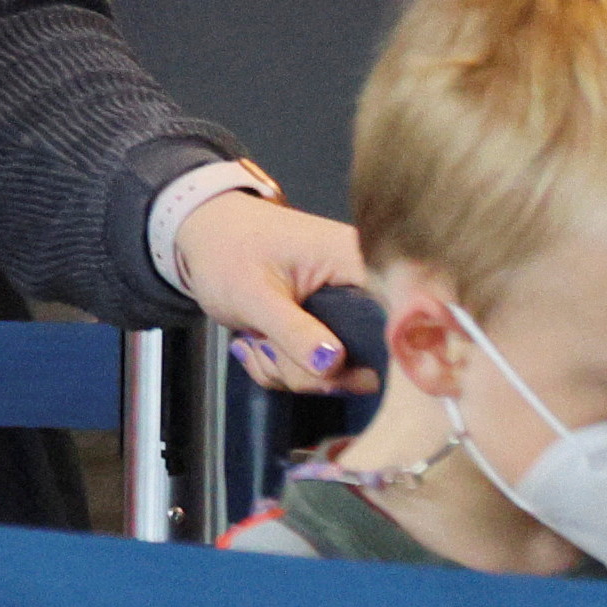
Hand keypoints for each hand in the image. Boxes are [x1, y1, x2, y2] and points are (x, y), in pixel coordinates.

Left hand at [174, 185, 373, 390]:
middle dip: (310, 371)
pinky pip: (317, 370)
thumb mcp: (253, 295)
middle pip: (367, 359)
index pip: (399, 322)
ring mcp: (349, 312)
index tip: (331, 368)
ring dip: (288, 369)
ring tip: (255, 338)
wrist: (207, 234)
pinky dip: (284, 367)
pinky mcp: (331, 329)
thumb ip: (292, 332)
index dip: (377, 357)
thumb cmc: (228, 249)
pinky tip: (259, 342)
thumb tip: (333, 365)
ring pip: (337, 372)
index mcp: (361, 265)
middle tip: (264, 347)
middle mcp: (366, 289)